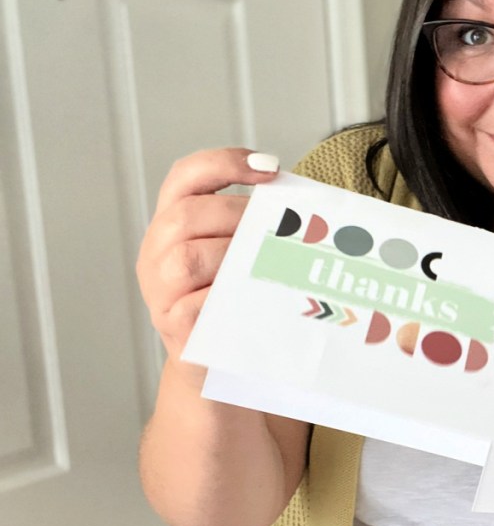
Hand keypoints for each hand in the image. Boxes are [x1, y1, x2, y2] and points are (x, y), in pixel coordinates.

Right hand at [136, 149, 278, 371]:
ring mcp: (160, 294)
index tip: (271, 166)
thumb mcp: (239, 255)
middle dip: (239, 214)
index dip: (224, 162)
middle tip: (279, 230)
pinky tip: (258, 299)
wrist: (221, 363)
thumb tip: (305, 204)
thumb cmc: (238, 299)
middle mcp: (156, 254)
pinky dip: (230, 298)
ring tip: (272, 264)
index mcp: (171, 226)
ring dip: (236, 256)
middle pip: (188, 214)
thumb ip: (254, 226)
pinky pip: (197, 306)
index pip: (184, 177)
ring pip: (188, 258)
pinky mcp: (175, 330)